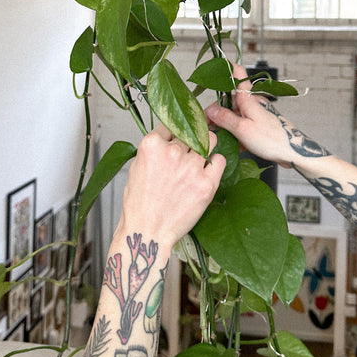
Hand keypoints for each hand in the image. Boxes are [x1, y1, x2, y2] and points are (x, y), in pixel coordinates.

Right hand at [119, 125, 225, 248]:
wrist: (148, 232)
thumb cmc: (140, 205)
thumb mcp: (136, 168)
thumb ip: (154, 150)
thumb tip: (169, 139)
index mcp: (151, 146)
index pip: (171, 124)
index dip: (176, 131)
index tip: (180, 136)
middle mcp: (172, 153)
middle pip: (192, 130)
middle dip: (193, 137)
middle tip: (193, 146)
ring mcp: (191, 168)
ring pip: (210, 140)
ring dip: (207, 147)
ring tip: (202, 157)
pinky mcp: (207, 183)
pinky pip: (220, 161)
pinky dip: (216, 163)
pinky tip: (208, 171)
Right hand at [205, 63, 312, 166]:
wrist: (293, 151)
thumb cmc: (271, 139)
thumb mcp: (243, 129)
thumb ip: (225, 119)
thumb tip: (211, 110)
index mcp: (249, 99)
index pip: (239, 75)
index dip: (228, 67)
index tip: (217, 64)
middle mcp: (253, 103)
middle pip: (231, 101)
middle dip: (218, 112)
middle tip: (209, 126)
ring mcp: (257, 114)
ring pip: (236, 115)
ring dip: (227, 126)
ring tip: (221, 138)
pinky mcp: (261, 125)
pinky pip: (244, 126)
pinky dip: (237, 134)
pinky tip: (234, 145)